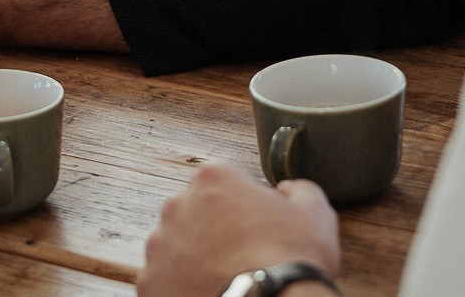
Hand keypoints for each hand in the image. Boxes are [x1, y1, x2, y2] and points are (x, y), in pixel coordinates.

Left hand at [138, 165, 339, 296]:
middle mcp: (177, 206)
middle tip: (243, 256)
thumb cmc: (291, 260)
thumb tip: (287, 190)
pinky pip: (162, 281)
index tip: (256, 225)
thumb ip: (298, 190)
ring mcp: (159, 248)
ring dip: (194, 259)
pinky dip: (180, 288)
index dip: (243, 203)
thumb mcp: (315, 213)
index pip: (223, 181)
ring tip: (226, 280)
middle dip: (214, 230)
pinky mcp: (150, 284)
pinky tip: (208, 293)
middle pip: (194, 212)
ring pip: (175, 248)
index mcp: (213, 178)